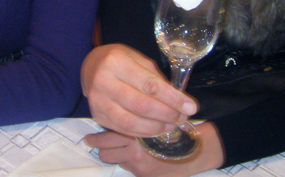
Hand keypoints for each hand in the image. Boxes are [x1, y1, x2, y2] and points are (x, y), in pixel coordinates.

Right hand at [81, 44, 196, 137]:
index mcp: (116, 62)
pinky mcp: (97, 115)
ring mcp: (98, 101)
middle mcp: (104, 81)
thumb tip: (179, 100)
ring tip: (171, 125)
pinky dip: (142, 132)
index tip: (190, 107)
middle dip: (167, 114)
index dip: (173, 98)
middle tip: (182, 118)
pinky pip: (123, 129)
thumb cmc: (119, 60)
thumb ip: (155, 78)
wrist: (90, 66)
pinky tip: (155, 129)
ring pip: (131, 122)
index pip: (150, 85)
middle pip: (142, 105)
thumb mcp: (137, 59)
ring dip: (156, 127)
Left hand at [84, 123, 224, 176]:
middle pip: (106, 153)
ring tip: (112, 149)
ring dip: (113, 155)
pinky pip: (128, 168)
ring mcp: (139, 167)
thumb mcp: (155, 119)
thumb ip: (137, 120)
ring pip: (115, 162)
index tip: (89, 139)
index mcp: (136, 135)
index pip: (108, 138)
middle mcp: (135, 152)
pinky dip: (127, 162)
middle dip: (100, 148)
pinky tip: (133, 156)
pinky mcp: (145, 175)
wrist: (195, 151)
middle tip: (93, 143)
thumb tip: (119, 114)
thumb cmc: (176, 129)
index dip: (96, 139)